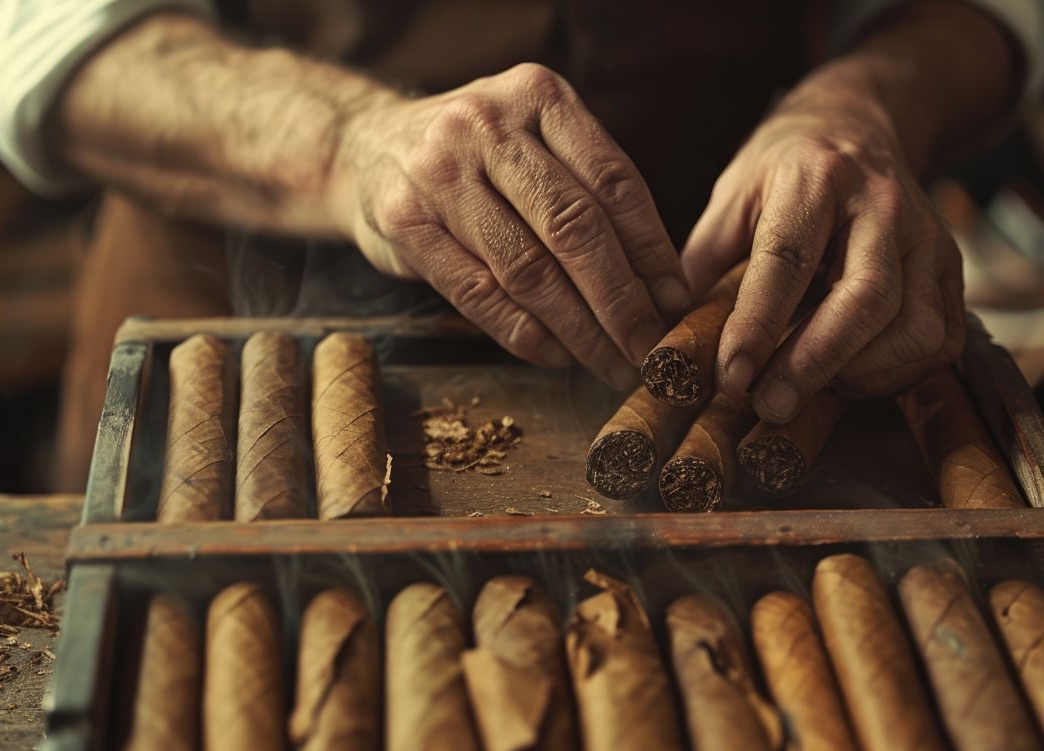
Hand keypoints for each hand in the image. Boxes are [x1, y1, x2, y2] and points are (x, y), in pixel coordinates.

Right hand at [331, 63, 689, 387]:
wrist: (367, 146)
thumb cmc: (478, 157)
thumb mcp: (535, 140)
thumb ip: (587, 190)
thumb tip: (662, 284)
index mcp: (538, 95)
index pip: (612, 182)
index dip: (652, 250)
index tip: (676, 301)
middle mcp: (487, 126)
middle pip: (574, 227)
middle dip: (622, 300)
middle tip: (651, 347)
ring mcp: (439, 173)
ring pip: (528, 269)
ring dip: (579, 329)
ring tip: (611, 362)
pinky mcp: (405, 224)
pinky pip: (479, 294)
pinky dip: (525, 334)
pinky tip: (557, 356)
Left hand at [681, 74, 964, 421]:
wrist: (858, 121)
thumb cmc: (784, 166)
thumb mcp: (732, 193)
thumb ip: (704, 260)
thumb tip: (671, 334)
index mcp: (816, 177)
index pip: (788, 258)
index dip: (758, 323)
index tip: (731, 375)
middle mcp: (883, 203)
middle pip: (866, 297)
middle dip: (815, 362)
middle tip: (769, 405)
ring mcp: (928, 235)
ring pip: (913, 326)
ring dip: (860, 373)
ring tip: (807, 386)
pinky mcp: (952, 265)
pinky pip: (938, 338)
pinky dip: (896, 372)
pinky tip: (851, 373)